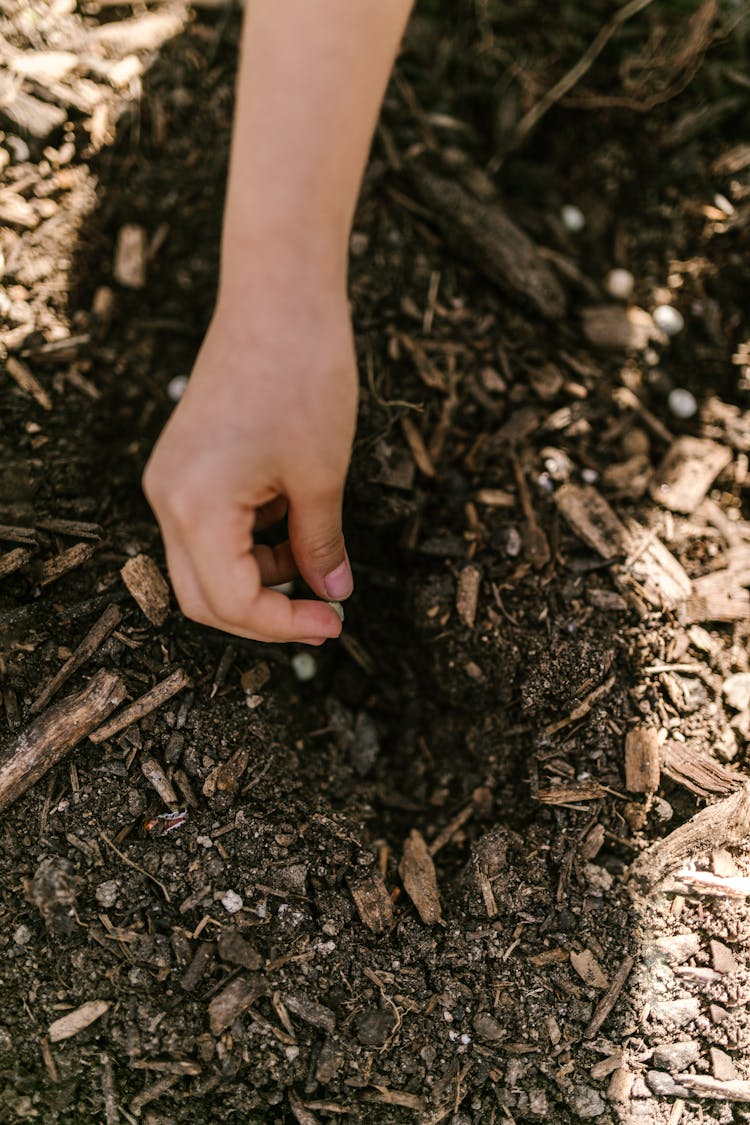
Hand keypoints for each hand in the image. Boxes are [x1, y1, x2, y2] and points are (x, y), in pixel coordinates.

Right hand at [142, 286, 356, 643]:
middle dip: (264, 615)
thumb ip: (320, 544)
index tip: (333, 623)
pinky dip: (249, 543)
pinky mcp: (184, 464)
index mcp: (196, 508)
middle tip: (320, 613)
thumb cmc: (302, 376)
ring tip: (312, 554)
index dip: (285, 626)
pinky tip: (291, 521)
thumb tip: (332, 591)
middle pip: (203, 597)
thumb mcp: (321, 475)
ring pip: (203, 566)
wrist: (278, 296)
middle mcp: (167, 499)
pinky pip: (206, 529)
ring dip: (257, 578)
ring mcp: (170, 479)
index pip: (231, 603)